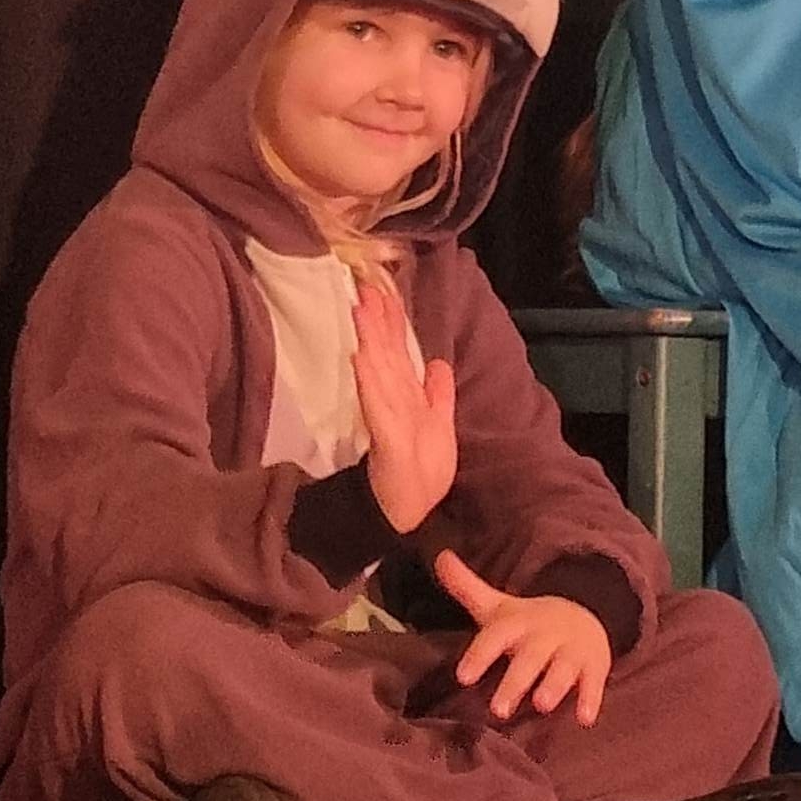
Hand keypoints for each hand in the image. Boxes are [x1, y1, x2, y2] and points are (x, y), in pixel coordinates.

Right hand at [352, 280, 455, 532]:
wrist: (409, 516)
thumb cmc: (421, 473)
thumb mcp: (439, 425)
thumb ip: (438, 394)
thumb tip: (436, 360)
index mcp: (405, 396)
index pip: (397, 352)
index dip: (391, 321)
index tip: (383, 289)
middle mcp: (393, 401)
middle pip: (385, 353)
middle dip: (376, 320)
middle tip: (364, 285)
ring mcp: (387, 418)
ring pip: (378, 371)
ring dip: (370, 339)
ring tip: (361, 308)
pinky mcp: (387, 439)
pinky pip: (378, 406)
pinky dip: (370, 381)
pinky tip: (361, 357)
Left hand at [435, 548, 612, 725]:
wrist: (583, 615)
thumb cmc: (528, 623)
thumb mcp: (498, 606)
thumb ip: (466, 587)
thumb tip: (438, 556)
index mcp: (518, 622)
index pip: (496, 636)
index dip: (480, 655)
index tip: (463, 677)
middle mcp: (544, 635)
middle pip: (529, 657)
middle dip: (515, 681)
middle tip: (498, 710)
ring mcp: (571, 649)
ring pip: (562, 669)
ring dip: (553, 686)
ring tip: (541, 705)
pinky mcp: (593, 665)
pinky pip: (593, 682)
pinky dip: (590, 699)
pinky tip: (584, 718)